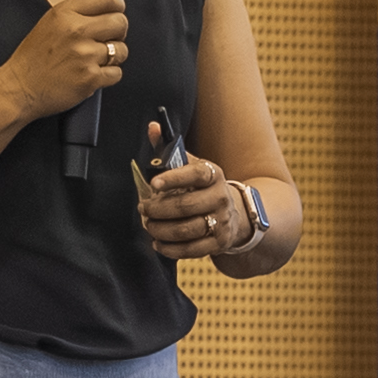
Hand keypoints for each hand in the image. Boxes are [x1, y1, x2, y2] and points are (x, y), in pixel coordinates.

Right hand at [0, 0, 129, 118]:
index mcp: (65, 13)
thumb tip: (105, 12)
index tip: (116, 13)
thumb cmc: (31, 60)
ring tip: (94, 61)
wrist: (19, 89)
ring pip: (121, 50)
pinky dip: (108, 76)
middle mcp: (77, 31)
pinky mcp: (90, 78)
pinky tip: (92, 75)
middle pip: (120, 22)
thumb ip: (76, 14)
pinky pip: (116, 73)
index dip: (117, 6)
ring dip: (113, 57)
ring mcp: (85, 55)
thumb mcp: (49, 24)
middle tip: (106, 41)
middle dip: (118, 33)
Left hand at [139, 129, 246, 258]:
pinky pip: (192, 250)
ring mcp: (222, 221)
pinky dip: (170, 249)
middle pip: (186, 206)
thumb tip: (152, 128)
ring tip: (149, 225)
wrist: (233, 213)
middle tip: (143, 208)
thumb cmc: (203, 188)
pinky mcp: (219, 242)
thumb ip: (169, 149)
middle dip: (158, 209)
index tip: (154, 184)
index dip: (174, 178)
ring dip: (161, 229)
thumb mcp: (192, 166)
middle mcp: (221, 197)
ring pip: (187, 229)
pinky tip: (158, 243)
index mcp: (213, 175)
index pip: (195, 174)